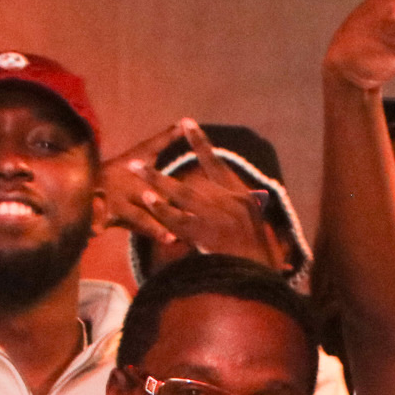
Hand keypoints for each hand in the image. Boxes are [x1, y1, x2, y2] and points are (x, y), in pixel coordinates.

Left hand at [101, 119, 285, 266]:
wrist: (258, 272)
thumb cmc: (257, 252)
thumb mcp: (252, 222)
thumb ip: (239, 206)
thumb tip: (230, 194)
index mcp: (239, 197)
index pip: (216, 164)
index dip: (200, 143)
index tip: (187, 122)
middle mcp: (227, 203)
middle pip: (191, 180)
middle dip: (167, 165)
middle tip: (143, 154)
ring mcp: (215, 219)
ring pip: (181, 195)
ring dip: (156, 181)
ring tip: (135, 169)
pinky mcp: (206, 235)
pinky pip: (179, 219)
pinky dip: (164, 209)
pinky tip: (149, 199)